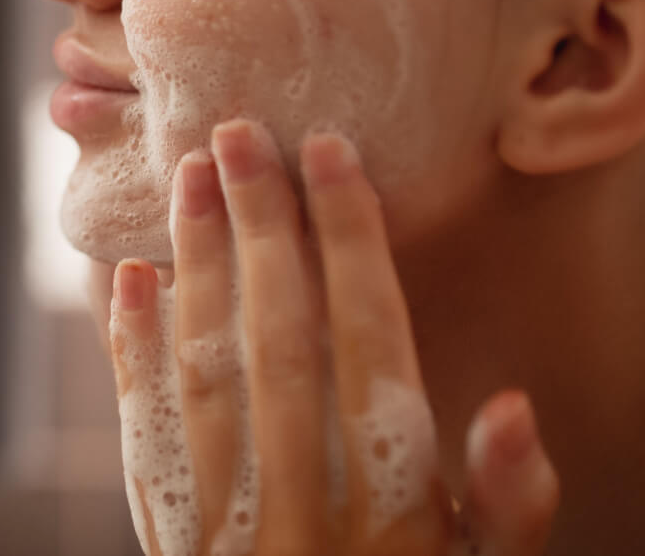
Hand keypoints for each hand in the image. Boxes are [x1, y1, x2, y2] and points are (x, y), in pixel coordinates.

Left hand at [109, 119, 560, 555]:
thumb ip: (507, 511)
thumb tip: (516, 407)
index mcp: (392, 500)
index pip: (368, 342)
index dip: (349, 241)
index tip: (328, 152)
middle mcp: (303, 496)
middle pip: (277, 334)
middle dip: (260, 226)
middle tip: (237, 129)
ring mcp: (225, 513)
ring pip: (205, 366)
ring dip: (194, 263)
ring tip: (185, 175)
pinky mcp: (168, 529)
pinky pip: (145, 428)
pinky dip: (133, 349)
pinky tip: (128, 277)